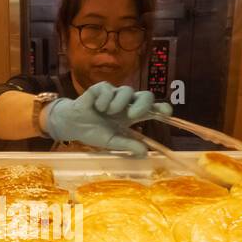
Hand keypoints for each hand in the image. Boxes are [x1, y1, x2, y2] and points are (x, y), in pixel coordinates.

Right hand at [43, 82, 172, 154]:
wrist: (73, 125)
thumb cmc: (95, 132)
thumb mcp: (112, 142)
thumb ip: (128, 145)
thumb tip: (145, 153)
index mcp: (133, 114)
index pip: (152, 108)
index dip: (162, 109)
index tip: (167, 113)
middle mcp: (127, 103)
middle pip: (145, 95)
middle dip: (143, 104)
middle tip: (133, 115)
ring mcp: (115, 94)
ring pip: (126, 90)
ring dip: (118, 103)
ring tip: (107, 113)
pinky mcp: (101, 88)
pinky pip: (108, 89)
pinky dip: (104, 100)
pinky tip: (96, 107)